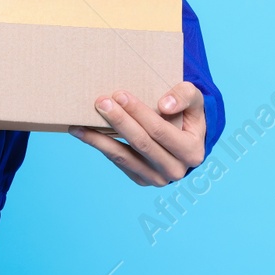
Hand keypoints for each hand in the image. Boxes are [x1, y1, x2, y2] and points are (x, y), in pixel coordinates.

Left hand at [69, 82, 205, 185]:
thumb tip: (164, 105)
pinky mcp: (141, 179)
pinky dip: (100, 146)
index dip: (138, 112)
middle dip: (119, 121)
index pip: (159, 131)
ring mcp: (157, 179)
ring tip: (79, 124)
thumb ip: (185, 96)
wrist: (186, 138)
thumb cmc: (187, 115)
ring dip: (99, 139)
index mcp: (192, 152)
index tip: (119, 94)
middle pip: (141, 143)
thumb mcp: (195, 100)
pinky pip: (118, 162)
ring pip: (124, 157)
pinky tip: (83, 133)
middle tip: (100, 102)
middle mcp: (176, 170)